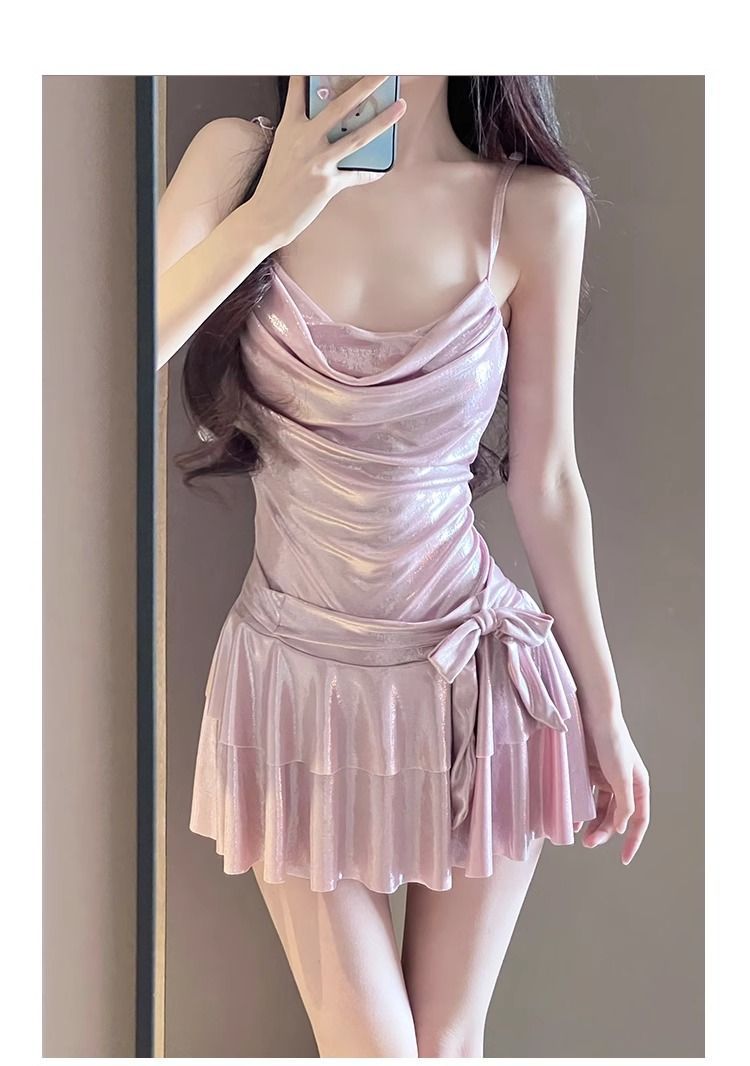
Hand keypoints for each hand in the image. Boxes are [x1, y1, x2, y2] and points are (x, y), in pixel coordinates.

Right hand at [248, 75, 405, 251]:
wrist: (266, 216)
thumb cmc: (276, 183)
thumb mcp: (284, 150)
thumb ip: (305, 133)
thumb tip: (336, 126)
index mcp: (290, 128)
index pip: (299, 89)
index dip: (312, 70)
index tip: (327, 54)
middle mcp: (304, 140)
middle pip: (340, 106)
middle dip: (365, 86)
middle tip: (383, 72)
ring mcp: (317, 162)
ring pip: (357, 137)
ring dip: (382, 120)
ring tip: (399, 107)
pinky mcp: (327, 184)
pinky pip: (356, 174)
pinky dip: (370, 172)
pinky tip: (381, 168)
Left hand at [574, 710, 649, 864]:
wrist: (593, 714)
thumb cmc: (612, 742)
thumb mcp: (621, 777)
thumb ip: (624, 804)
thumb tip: (621, 827)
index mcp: (638, 785)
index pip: (639, 820)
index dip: (633, 841)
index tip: (624, 859)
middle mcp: (623, 783)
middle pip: (616, 817)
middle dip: (604, 833)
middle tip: (588, 844)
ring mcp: (605, 777)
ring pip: (600, 809)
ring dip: (591, 823)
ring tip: (578, 835)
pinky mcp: (589, 771)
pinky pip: (586, 796)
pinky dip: (579, 809)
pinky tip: (571, 818)